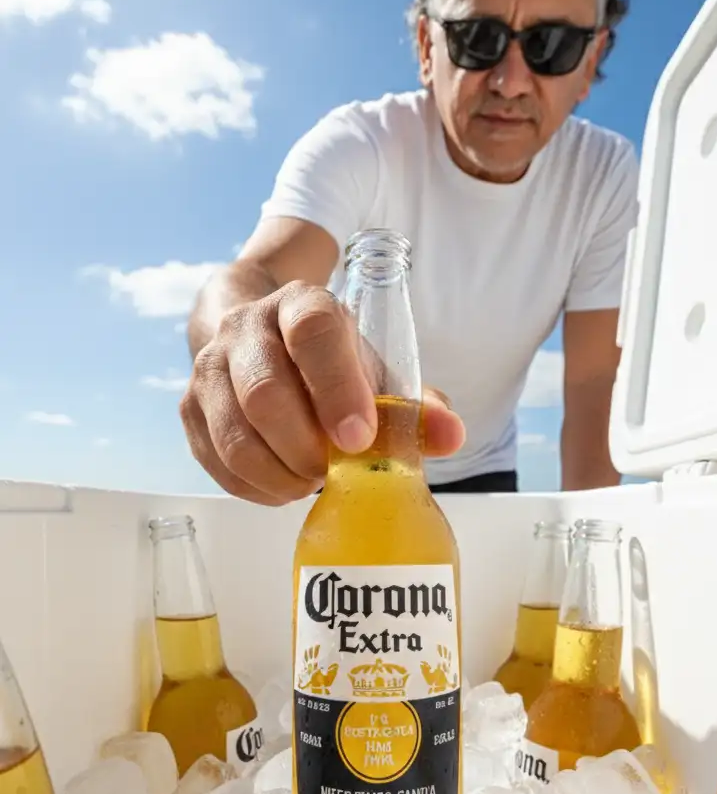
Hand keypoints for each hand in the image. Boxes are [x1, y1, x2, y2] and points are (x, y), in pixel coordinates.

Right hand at [181, 282, 464, 504]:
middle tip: (335, 472)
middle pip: (265, 393)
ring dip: (281, 474)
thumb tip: (450, 435)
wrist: (260, 341)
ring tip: (312, 479)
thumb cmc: (330, 365)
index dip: (337, 389)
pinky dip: (257, 488)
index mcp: (301, 305)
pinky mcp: (189, 409)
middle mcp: (246, 328)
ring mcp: (209, 367)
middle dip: (306, 448)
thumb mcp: (375, 374)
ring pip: (236, 437)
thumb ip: (415, 407)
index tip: (359, 439)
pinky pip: (218, 464)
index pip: (313, 333)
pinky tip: (285, 484)